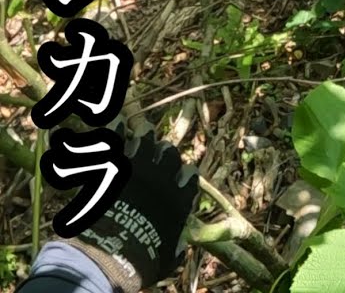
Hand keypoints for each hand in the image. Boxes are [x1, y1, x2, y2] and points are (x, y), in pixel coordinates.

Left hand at [69, 130, 198, 292]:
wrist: (115, 251)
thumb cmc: (143, 259)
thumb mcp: (167, 257)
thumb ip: (175, 246)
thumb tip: (179, 247)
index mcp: (179, 198)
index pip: (190, 174)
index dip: (184, 175)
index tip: (179, 177)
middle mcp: (163, 179)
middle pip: (169, 153)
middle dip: (164, 152)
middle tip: (157, 153)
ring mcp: (139, 169)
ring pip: (147, 139)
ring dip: (144, 136)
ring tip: (142, 132)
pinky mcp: (116, 167)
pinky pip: (118, 141)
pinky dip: (116, 131)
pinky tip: (115, 124)